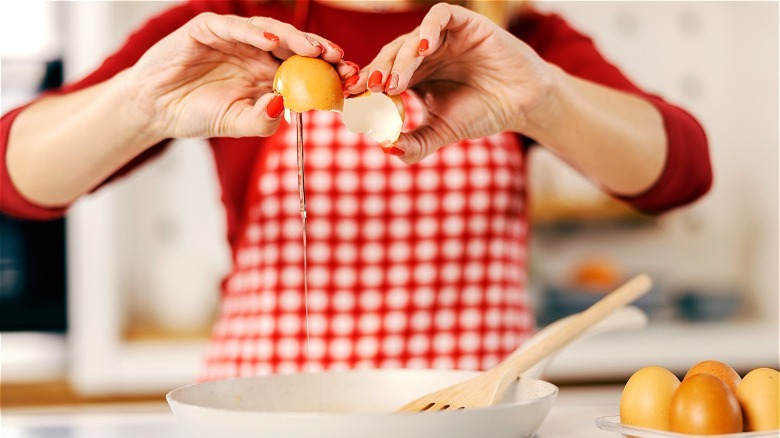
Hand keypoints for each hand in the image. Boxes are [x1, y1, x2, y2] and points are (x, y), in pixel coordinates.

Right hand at [126, 13, 354, 138]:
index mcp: (269, 74)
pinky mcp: (209, 28)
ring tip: (314, 50)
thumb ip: (263, 119)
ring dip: (295, 38)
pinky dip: (254, 31)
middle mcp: (256, 52)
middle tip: (340, 60)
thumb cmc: (198, 115)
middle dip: (321, 52)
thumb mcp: (237, 124)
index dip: (327, 71)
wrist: (155, 109)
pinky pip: (235, 26)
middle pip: (296, 46)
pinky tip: (272, 41)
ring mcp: (234, 38)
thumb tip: (286, 105)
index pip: (305, 68)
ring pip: (271, 31)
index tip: (349, 80)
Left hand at [348, 3, 554, 163]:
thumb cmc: (482, 114)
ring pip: (411, 39)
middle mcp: (423, 54)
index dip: (365, 85)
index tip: (352, 100)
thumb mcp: (442, 132)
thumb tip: (385, 150)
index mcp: (413, 76)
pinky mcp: (463, 23)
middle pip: (390, 56)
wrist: (522, 104)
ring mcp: (442, 37)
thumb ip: (415, 143)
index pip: (381, 75)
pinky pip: (440, 16)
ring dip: (400, 59)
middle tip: (373, 89)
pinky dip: (429, 29)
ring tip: (396, 82)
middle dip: (378, 72)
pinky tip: (424, 47)